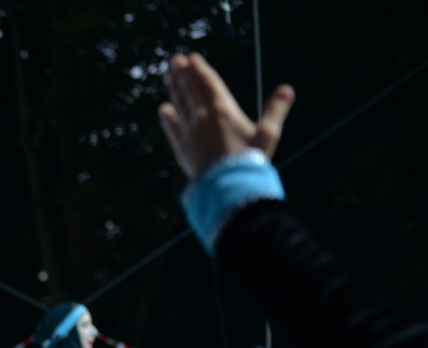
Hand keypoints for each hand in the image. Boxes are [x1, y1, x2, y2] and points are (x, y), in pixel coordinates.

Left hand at [158, 52, 294, 178]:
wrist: (227, 186)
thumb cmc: (250, 161)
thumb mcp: (267, 135)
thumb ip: (275, 111)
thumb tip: (287, 90)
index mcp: (223, 109)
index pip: (209, 83)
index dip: (200, 69)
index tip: (191, 57)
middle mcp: (202, 117)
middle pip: (191, 90)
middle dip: (183, 74)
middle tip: (175, 60)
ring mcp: (190, 132)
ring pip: (180, 105)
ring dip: (174, 89)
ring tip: (168, 76)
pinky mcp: (182, 148)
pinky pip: (172, 129)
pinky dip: (168, 118)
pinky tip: (163, 109)